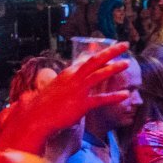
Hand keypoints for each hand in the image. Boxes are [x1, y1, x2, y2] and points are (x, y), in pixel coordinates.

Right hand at [0, 42, 131, 154]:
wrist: (35, 117)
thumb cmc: (42, 106)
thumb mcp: (52, 89)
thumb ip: (61, 85)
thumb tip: (65, 85)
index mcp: (67, 73)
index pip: (85, 61)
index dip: (99, 56)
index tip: (109, 52)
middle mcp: (73, 78)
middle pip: (95, 60)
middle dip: (111, 51)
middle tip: (124, 45)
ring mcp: (78, 90)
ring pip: (99, 74)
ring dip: (114, 68)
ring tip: (127, 63)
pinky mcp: (81, 104)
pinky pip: (101, 99)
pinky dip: (114, 96)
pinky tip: (125, 94)